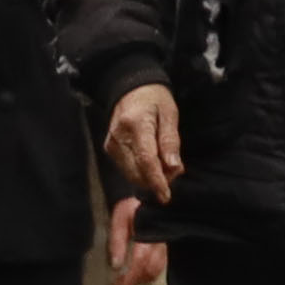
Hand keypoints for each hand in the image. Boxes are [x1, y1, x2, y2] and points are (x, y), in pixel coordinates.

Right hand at [104, 80, 181, 199]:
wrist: (130, 87)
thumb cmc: (155, 99)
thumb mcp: (170, 113)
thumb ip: (171, 141)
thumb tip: (174, 167)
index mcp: (136, 124)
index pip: (146, 159)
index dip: (157, 180)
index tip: (166, 196)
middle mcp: (119, 137)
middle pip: (137, 171)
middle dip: (157, 179)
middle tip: (174, 171)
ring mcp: (111, 144)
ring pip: (131, 174)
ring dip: (149, 177)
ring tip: (165, 165)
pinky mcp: (109, 149)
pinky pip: (127, 169)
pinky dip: (141, 172)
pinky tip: (152, 163)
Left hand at [108, 186, 168, 284]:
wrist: (146, 199)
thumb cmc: (131, 208)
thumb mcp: (119, 219)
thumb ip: (117, 242)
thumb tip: (116, 267)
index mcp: (149, 231)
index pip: (141, 260)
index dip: (129, 277)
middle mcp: (161, 239)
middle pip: (151, 269)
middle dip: (135, 281)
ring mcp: (167, 244)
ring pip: (157, 269)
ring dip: (141, 279)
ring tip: (125, 282)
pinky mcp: (167, 247)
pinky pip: (160, 266)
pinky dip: (147, 274)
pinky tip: (136, 274)